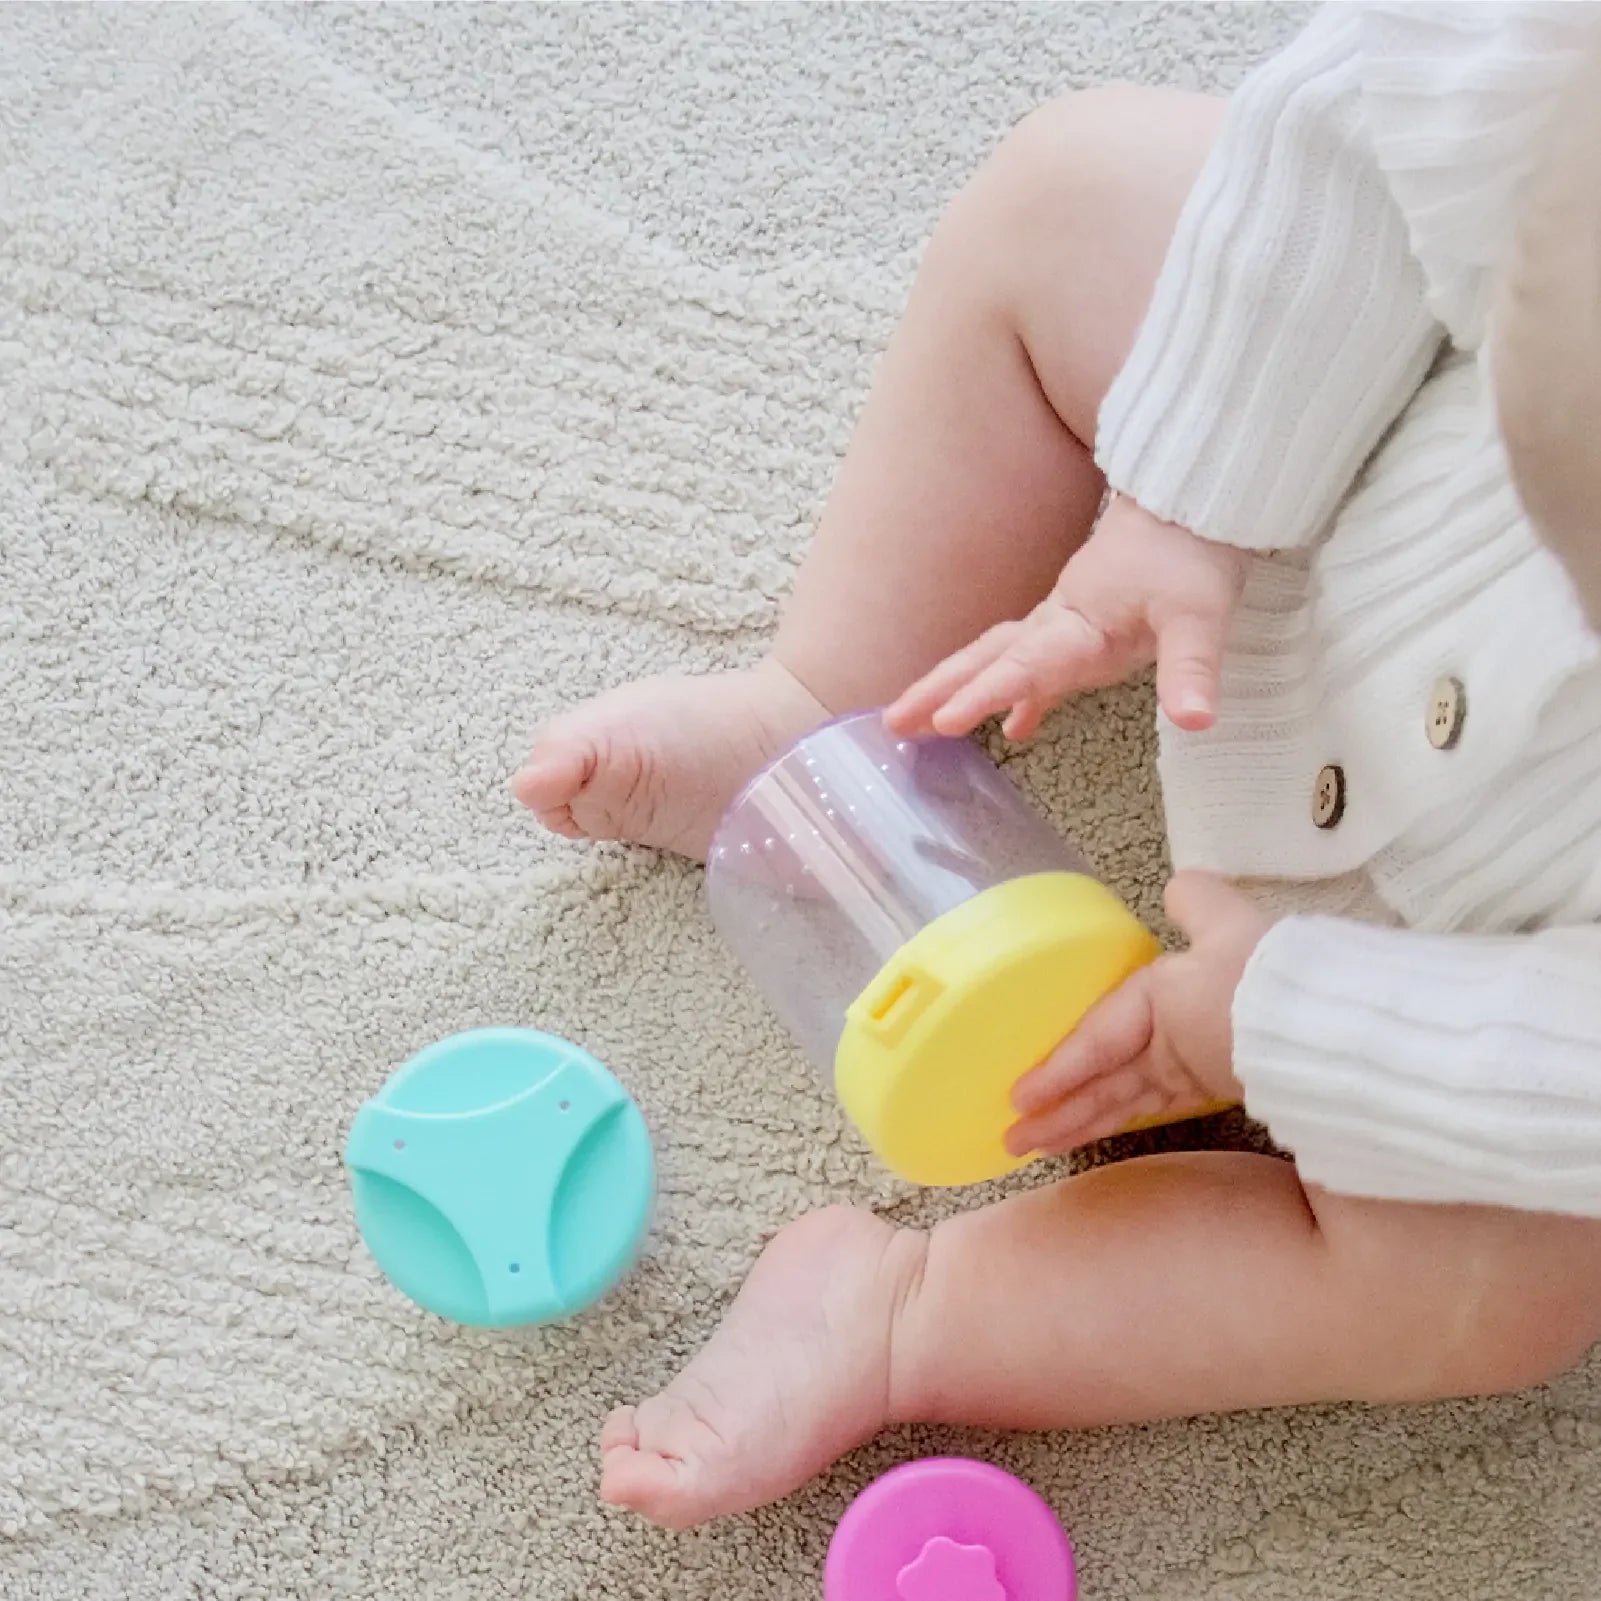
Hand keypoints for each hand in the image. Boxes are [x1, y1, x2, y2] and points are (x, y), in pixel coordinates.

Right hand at [885, 496, 1247, 739]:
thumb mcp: (1200, 613)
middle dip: (938, 690)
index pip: (1021, 665)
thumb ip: (1191, 668)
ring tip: (916, 724)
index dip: (983, 695)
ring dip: (956, 688)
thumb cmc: (1191, 553)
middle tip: (894, 723)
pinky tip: (1015, 729)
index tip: (945, 723)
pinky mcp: (1081, 632)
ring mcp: (1065, 627)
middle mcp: (1059, 625)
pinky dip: (1015, 695)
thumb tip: (1194, 720)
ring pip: (996, 659)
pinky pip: (1032, 667)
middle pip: (986, 659)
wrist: (1194, 505)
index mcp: (1078, 623)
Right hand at [1005, 873, 1273, 1157]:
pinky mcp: (1210, 1091)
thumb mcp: (1222, 927)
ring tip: (1023, 1147)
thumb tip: (1178, 882)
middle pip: (1104, 1066)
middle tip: (1010, 1135)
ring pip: (1118, 1093)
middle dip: (1055, 1100)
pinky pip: (1144, 1108)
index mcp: (1170, 983)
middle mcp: (1178, 1021)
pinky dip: (1107, 1123)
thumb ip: (1196, 905)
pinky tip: (1072, 1140)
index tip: (1019, 1092)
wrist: (1327, 1047)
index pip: (1102, 1029)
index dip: (1060, 1062)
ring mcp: (1192, 1060)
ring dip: (1070, 1120)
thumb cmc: (1252, 992)